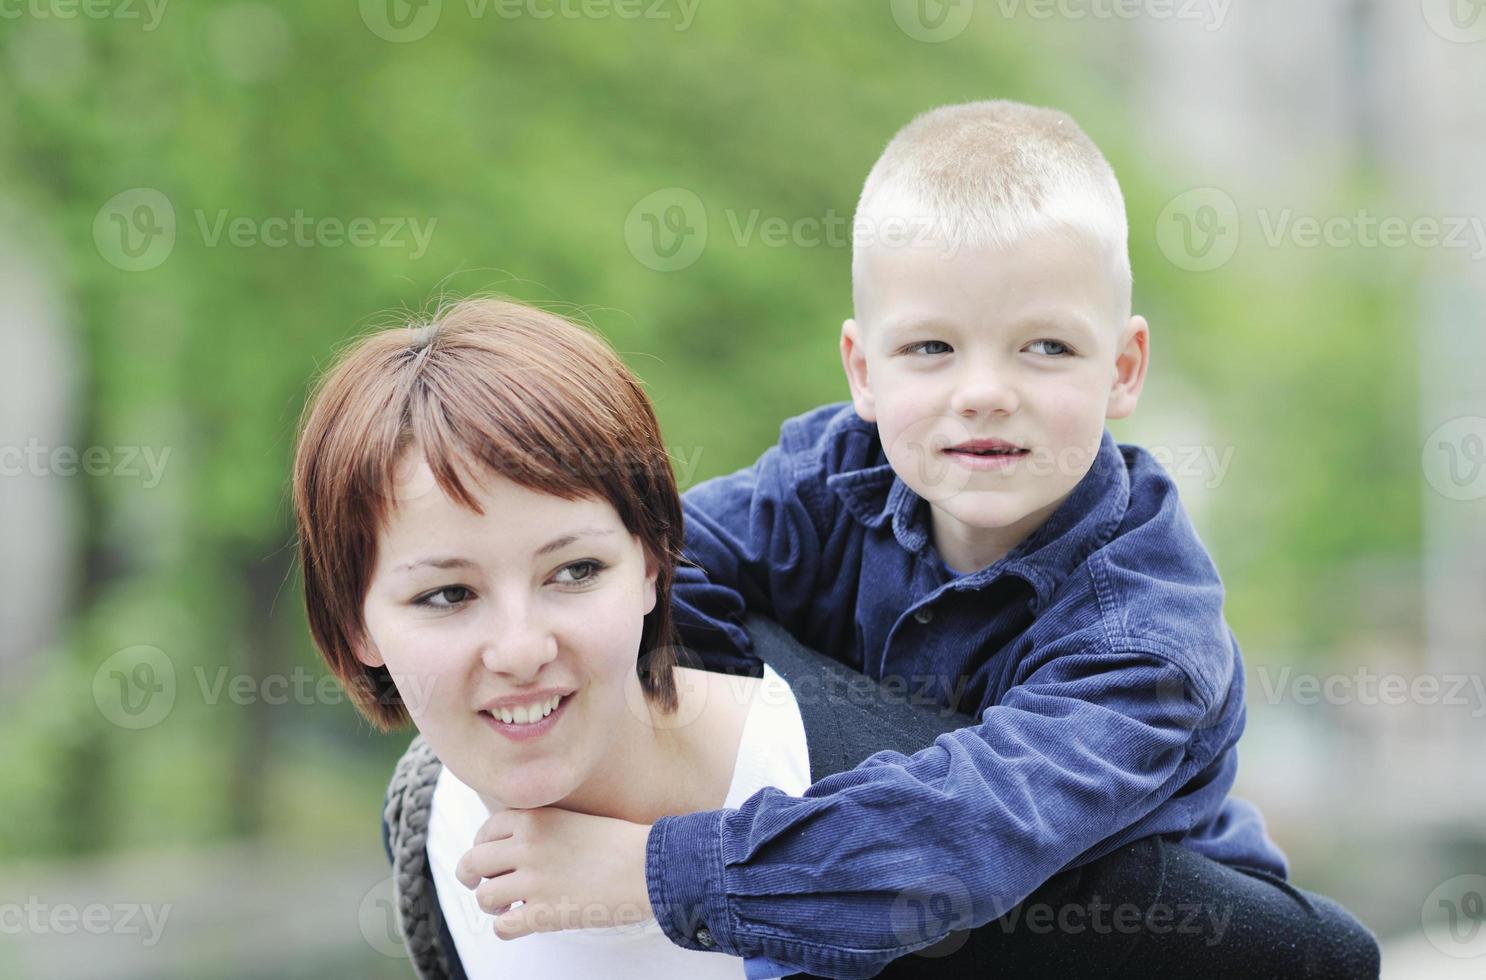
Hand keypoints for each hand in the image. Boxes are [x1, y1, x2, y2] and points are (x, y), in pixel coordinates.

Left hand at [454, 806, 654, 939]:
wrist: (649, 866)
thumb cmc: (618, 843)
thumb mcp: (573, 819)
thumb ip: (541, 827)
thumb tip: (512, 846)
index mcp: (534, 818)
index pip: (485, 831)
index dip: (481, 846)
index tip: (489, 858)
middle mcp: (527, 846)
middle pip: (472, 862)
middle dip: (470, 876)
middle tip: (477, 884)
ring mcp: (533, 880)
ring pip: (484, 896)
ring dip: (492, 904)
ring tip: (508, 905)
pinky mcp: (544, 913)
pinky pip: (502, 927)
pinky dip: (505, 928)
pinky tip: (519, 923)